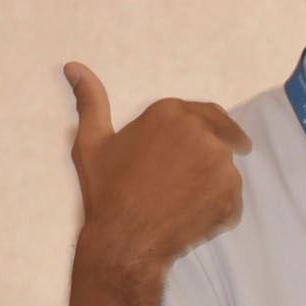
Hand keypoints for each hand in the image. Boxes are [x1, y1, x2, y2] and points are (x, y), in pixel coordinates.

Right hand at [59, 63, 250, 305]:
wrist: (125, 239)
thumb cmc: (107, 191)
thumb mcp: (92, 141)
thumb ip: (91, 101)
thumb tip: (73, 66)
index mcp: (171, 113)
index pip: (207, 113)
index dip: (206, 128)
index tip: (207, 139)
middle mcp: (202, 132)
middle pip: (220, 139)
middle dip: (208, 156)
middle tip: (190, 178)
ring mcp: (221, 164)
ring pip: (226, 169)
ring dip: (212, 182)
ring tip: (180, 200)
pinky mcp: (232, 195)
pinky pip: (232, 198)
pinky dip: (219, 207)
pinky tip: (190, 216)